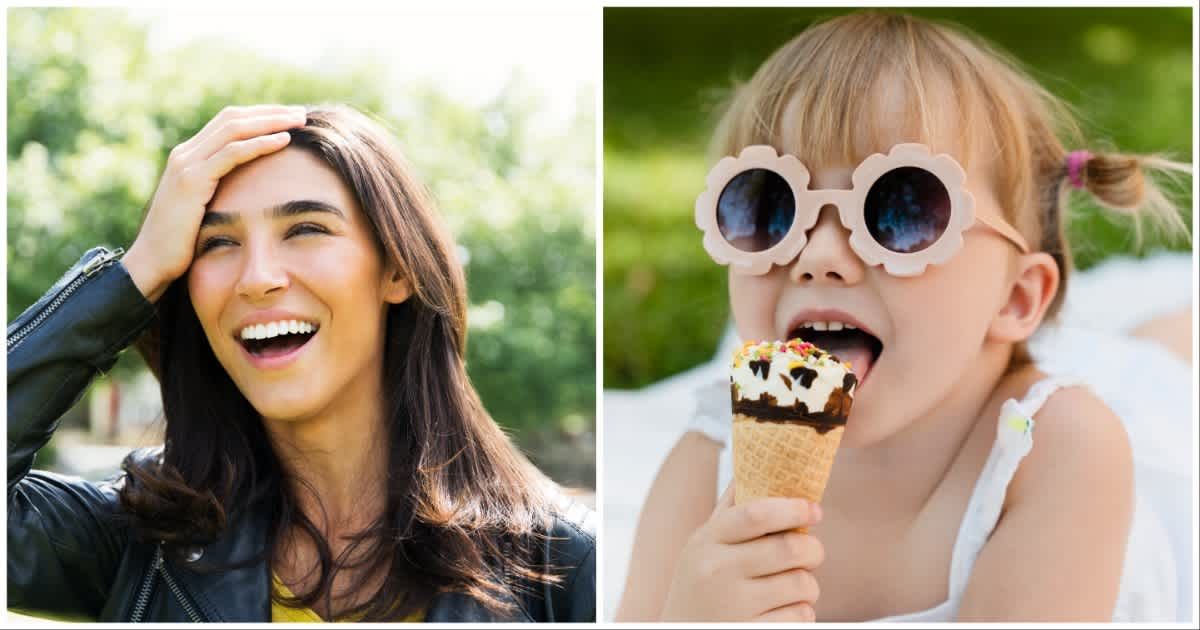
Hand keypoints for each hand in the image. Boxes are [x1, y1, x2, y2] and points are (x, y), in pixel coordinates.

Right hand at [123, 104, 307, 301]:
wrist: (151, 263)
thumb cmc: (183, 243)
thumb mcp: (206, 208)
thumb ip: (222, 191)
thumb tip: (252, 189)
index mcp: (190, 157)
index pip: (229, 122)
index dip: (260, 116)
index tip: (290, 118)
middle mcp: (186, 153)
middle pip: (233, 118)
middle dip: (270, 112)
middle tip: (301, 113)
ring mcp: (186, 164)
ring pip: (234, 129)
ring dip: (270, 122)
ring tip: (299, 120)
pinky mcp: (191, 180)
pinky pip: (231, 153)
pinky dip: (259, 144)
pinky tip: (284, 141)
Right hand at [660, 484, 824, 621]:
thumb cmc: (699, 584)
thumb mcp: (703, 544)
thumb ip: (730, 510)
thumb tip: (757, 464)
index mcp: (707, 541)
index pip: (756, 513)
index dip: (792, 507)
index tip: (813, 509)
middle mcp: (717, 571)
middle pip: (789, 548)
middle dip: (813, 549)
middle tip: (811, 551)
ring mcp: (735, 606)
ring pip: (802, 583)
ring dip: (808, 584)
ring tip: (792, 585)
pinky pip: (802, 616)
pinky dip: (802, 612)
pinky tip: (783, 610)